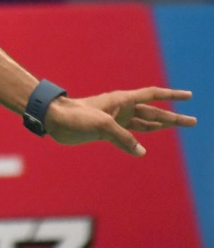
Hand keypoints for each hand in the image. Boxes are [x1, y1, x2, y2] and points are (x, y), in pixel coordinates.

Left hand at [45, 87, 195, 155]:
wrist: (53, 119)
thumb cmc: (75, 116)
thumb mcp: (102, 125)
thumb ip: (123, 138)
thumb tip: (141, 152)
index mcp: (122, 101)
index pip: (152, 95)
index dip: (171, 95)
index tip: (188, 95)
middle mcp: (121, 108)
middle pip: (153, 112)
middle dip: (174, 117)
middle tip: (194, 121)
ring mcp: (114, 119)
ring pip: (144, 123)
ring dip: (161, 125)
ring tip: (179, 125)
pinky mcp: (106, 131)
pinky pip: (129, 135)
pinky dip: (139, 140)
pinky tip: (145, 147)